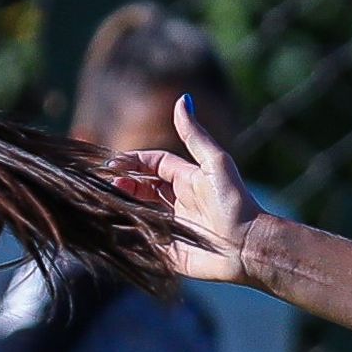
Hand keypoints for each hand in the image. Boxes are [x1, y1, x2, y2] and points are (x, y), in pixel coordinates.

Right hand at [112, 96, 264, 287]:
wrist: (246, 245)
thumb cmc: (234, 201)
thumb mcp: (214, 162)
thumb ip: (194, 135)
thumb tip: (182, 99)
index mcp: (187, 179)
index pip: (154, 165)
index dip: (134, 162)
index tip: (113, 163)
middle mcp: (178, 201)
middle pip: (143, 188)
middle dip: (124, 183)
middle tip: (109, 183)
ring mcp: (173, 226)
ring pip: (140, 213)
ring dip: (122, 206)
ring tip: (104, 201)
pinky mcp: (170, 252)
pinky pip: (143, 242)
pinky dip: (126, 235)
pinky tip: (110, 227)